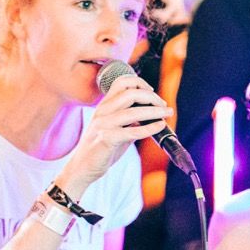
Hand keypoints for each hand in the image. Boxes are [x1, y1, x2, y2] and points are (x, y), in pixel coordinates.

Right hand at [61, 75, 171, 195]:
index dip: (140, 83)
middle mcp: (103, 111)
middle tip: (164, 106)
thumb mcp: (115, 128)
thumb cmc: (100, 148)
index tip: (152, 92)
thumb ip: (130, 120)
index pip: (121, 82)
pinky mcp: (106, 139)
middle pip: (131, 93)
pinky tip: (159, 127)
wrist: (82, 168)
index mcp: (104, 105)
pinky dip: (149, 128)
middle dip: (152, 97)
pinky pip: (132, 131)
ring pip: (134, 111)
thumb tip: (153, 116)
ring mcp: (103, 124)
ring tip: (168, 114)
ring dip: (155, 111)